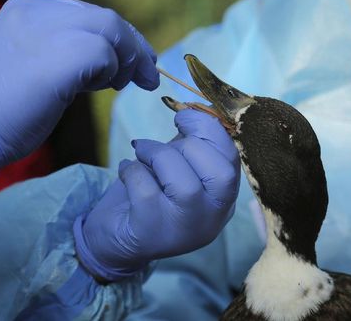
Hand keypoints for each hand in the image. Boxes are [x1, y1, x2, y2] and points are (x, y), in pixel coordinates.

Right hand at [0, 0, 158, 172]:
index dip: (120, 37)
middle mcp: (37, 11)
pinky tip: (103, 88)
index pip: (89, 14)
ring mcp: (47, 30)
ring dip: (127, 61)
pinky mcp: (60, 57)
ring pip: (112, 31)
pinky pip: (105, 54)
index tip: (138, 59)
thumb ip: (68, 50)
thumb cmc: (4, 109)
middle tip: (148, 75)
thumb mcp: (36, 64)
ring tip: (118, 86)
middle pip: (106, 19)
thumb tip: (114, 57)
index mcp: (26, 9)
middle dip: (134, 47)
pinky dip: (113, 72)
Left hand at [74, 109, 239, 280]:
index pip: (233, 160)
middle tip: (163, 142)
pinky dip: (133, 171)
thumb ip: (192, 144)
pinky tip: (126, 171)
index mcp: (223, 199)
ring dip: (158, 155)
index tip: (184, 117)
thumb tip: (195, 110)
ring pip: (185, 184)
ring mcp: (185, 229)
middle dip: (189, 144)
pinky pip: (147, 191)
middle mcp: (212, 218)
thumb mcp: (178, 168)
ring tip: (141, 153)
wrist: (116, 239)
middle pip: (221, 173)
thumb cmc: (151, 195)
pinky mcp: (152, 232)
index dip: (210, 130)